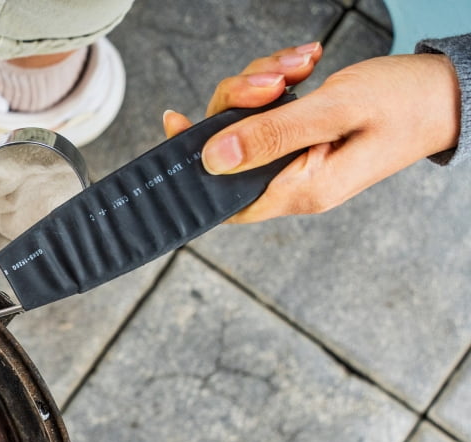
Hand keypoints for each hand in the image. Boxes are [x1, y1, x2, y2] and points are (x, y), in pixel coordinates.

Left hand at [162, 43, 460, 221]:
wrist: (450, 92)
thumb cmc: (406, 103)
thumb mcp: (335, 111)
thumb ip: (272, 135)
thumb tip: (212, 159)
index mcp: (301, 190)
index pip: (222, 198)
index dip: (191, 167)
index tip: (177, 124)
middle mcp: (294, 182)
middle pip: (229, 150)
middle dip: (239, 102)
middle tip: (272, 79)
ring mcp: (298, 160)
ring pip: (247, 122)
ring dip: (263, 83)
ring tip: (299, 64)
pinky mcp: (303, 137)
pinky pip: (270, 110)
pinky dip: (279, 80)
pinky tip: (303, 64)